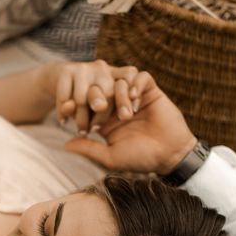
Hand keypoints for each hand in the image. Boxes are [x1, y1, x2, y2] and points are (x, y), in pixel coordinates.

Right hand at [45, 59, 141, 133]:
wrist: (57, 78)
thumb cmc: (86, 98)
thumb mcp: (101, 103)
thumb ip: (111, 111)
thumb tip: (127, 117)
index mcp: (116, 74)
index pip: (130, 75)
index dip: (129, 93)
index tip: (126, 117)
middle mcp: (102, 68)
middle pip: (108, 92)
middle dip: (102, 116)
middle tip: (95, 130)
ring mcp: (84, 68)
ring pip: (83, 98)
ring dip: (81, 119)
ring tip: (81, 131)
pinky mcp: (67, 70)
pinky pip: (65, 96)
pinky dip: (63, 112)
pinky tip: (64, 122)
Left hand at [63, 71, 197, 175]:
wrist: (170, 155)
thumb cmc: (140, 159)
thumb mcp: (110, 157)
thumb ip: (88, 148)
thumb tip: (65, 144)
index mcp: (104, 119)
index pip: (85, 104)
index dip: (75, 104)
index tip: (68, 107)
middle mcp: (117, 105)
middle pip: (100, 88)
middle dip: (98, 97)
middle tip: (102, 108)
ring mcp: (135, 97)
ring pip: (120, 81)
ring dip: (121, 95)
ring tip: (127, 114)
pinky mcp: (151, 92)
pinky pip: (141, 77)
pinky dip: (136, 84)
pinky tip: (136, 99)